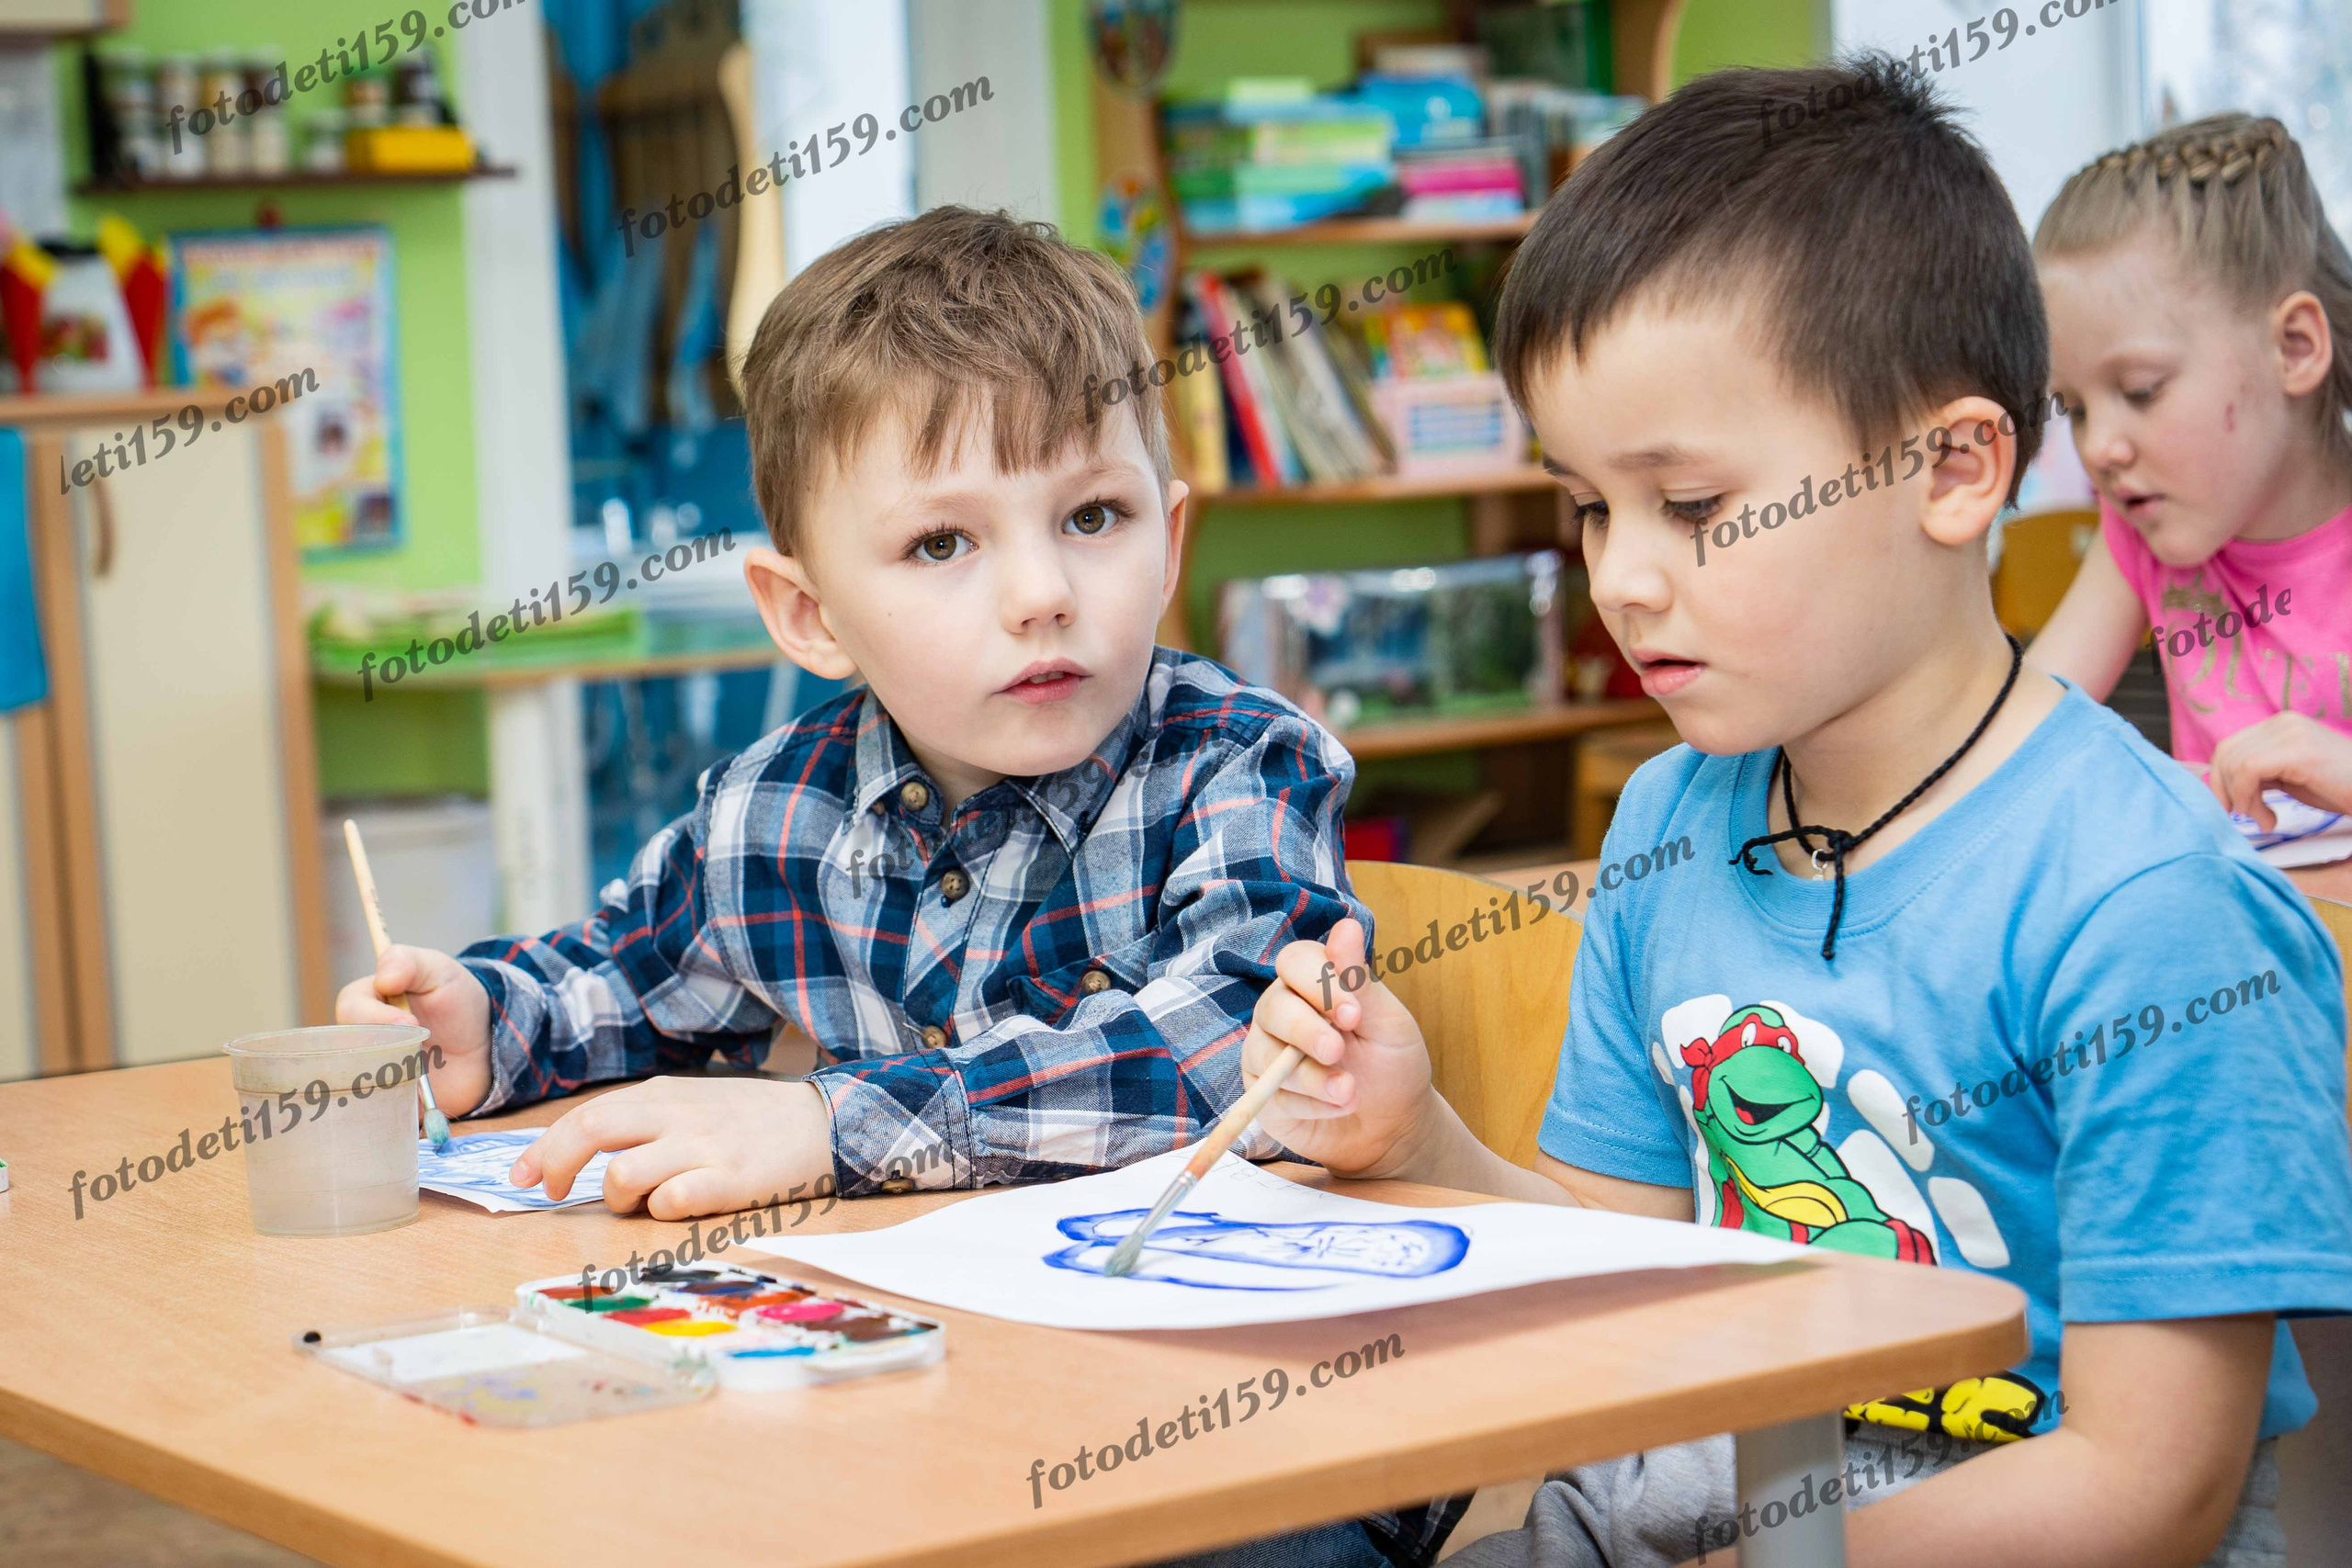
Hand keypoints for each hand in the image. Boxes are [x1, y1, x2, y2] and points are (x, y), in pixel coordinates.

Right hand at [335, 945, 492, 1116]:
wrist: (486, 1044)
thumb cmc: (456, 1000)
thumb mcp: (438, 970)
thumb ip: (409, 963)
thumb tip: (383, 978)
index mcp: (365, 1004)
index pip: (350, 1009)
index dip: (376, 1016)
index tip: (411, 1022)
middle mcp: (360, 1039)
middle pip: (347, 1047)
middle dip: (381, 1049)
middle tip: (418, 1047)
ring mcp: (372, 1072)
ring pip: (358, 1082)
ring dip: (387, 1082)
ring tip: (419, 1077)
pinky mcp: (389, 1102)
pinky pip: (378, 1112)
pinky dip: (393, 1111)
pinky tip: (418, 1104)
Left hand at [505, 1076, 834, 1219]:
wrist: (824, 1123)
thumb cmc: (750, 1122)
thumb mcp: (691, 1106)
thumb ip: (643, 1124)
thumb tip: (581, 1153)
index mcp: (662, 1097)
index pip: (585, 1116)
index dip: (542, 1149)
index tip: (523, 1178)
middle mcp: (675, 1117)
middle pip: (591, 1131)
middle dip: (556, 1164)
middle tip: (552, 1192)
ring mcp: (702, 1149)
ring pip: (623, 1176)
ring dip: (616, 1198)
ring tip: (638, 1202)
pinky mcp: (729, 1182)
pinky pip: (671, 1203)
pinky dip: (662, 1212)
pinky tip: (678, 1207)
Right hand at [1242, 918, 1441, 1180]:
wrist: (1394, 1124)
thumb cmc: (1391, 1063)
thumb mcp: (1386, 1022)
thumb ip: (1359, 980)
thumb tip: (1346, 924)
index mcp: (1313, 983)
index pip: (1294, 961)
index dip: (1318, 983)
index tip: (1353, 1013)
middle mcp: (1282, 1012)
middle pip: (1271, 1005)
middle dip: (1306, 1030)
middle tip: (1339, 1051)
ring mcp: (1267, 1053)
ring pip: (1266, 1053)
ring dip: (1311, 1076)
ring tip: (1350, 1093)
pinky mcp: (1263, 1095)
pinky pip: (1269, 1095)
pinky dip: (1308, 1104)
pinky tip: (1337, 1108)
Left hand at [2206, 711, 2351, 828]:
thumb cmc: (2338, 788)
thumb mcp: (2288, 776)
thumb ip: (2258, 773)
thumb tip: (2221, 785)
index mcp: (2278, 725)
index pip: (2228, 747)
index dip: (2218, 780)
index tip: (2229, 808)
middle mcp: (2282, 721)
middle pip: (2226, 754)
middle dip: (2225, 791)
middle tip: (2244, 817)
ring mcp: (2290, 731)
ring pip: (2235, 763)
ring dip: (2241, 800)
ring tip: (2264, 820)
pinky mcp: (2297, 749)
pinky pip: (2249, 770)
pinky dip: (2249, 799)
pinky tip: (2269, 818)